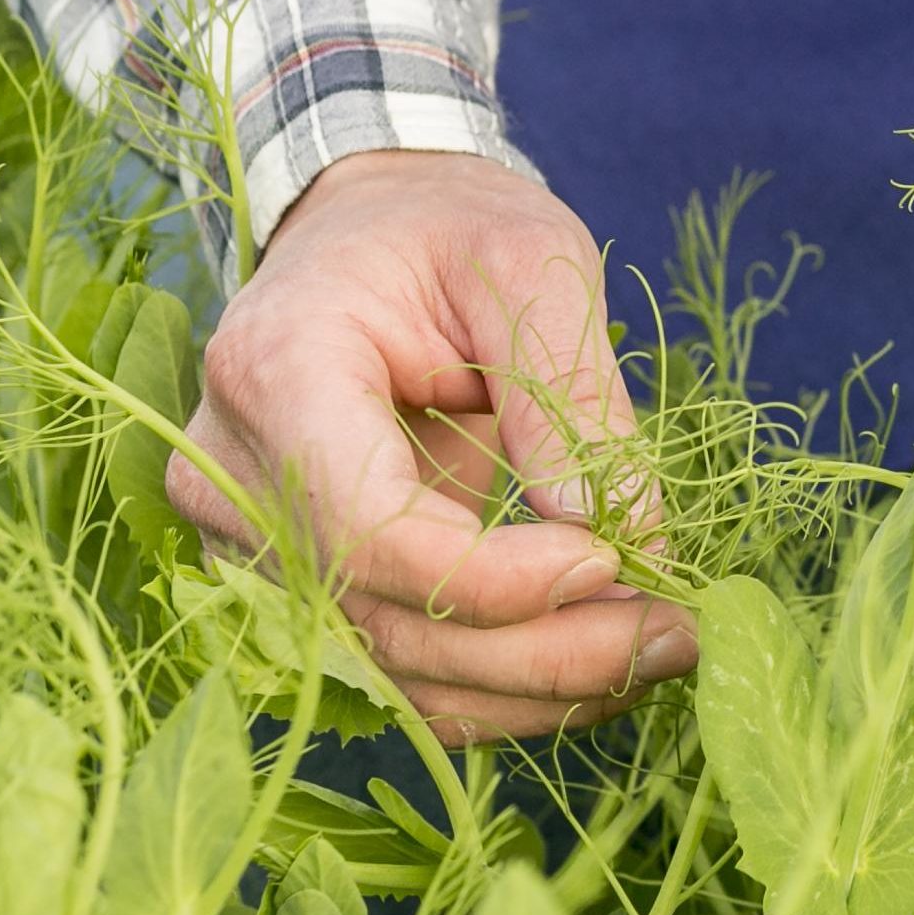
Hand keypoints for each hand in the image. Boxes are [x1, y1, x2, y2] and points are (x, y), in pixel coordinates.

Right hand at [170, 148, 698, 742]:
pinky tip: (598, 659)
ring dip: (536, 687)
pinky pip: (395, 669)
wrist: (366, 235)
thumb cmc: (447, 227)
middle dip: (545, 651)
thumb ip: (571, 391)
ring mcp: (246, 541)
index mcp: (276, 372)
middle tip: (680, 635)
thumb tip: (622, 531)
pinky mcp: (290, 584)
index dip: (493, 579)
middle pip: (385, 619)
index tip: (612, 562)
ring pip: (392, 671)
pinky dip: (501, 685)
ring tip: (659, 651)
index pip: (369, 531)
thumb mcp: (533, 262)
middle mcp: (233, 475)